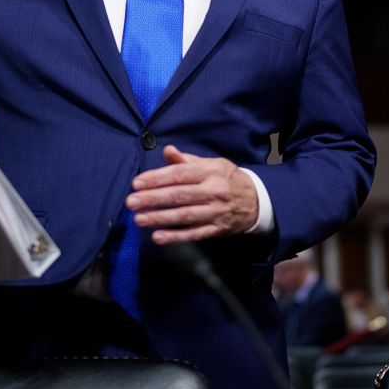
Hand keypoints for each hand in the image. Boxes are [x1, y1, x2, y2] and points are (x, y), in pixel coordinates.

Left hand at [126, 145, 258, 243]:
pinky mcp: (217, 229)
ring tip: (139, 219)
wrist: (257, 201)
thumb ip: (186, 160)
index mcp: (210, 171)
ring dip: (160, 218)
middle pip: (179, 195)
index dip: (157, 178)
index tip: (137, 183)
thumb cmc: (227, 179)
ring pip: (184, 216)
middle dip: (153, 199)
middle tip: (131, 202)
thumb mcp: (211, 164)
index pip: (179, 174)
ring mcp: (215, 212)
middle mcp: (213, 191)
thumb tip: (167, 151)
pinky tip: (158, 237)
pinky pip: (194, 234)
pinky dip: (175, 237)